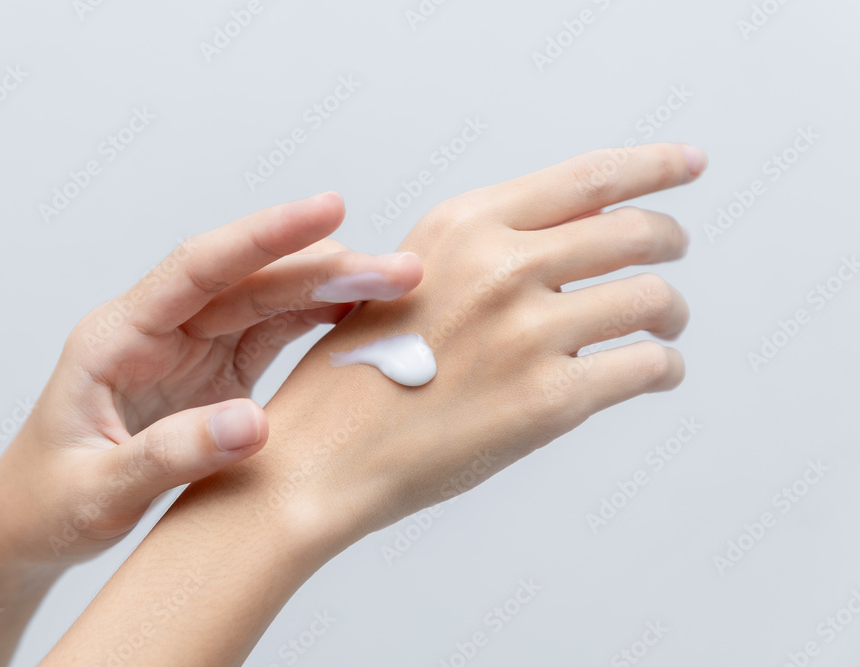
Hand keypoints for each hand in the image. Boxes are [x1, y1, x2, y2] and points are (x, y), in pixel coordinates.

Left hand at [0, 193, 422, 564]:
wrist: (33, 522)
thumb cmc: (50, 503)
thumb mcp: (98, 491)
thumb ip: (170, 455)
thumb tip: (256, 425)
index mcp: (118, 338)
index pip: (198, 268)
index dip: (265, 236)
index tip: (328, 212)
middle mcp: (158, 329)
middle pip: (249, 280)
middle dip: (324, 265)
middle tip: (399, 269)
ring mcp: (189, 348)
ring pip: (269, 300)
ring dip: (331, 288)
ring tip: (397, 284)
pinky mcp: (214, 372)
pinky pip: (273, 333)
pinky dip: (318, 321)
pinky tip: (359, 315)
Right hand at [257, 144, 703, 540]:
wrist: (323, 457)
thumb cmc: (358, 373)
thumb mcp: (404, 274)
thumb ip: (484, 249)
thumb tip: (578, 234)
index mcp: (463, 225)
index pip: (587, 177)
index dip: (652, 166)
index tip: (688, 163)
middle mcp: (500, 266)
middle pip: (634, 234)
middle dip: (668, 241)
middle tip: (671, 255)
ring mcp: (527, 333)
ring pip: (654, 299)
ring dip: (673, 312)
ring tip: (666, 325)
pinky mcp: (548, 401)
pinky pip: (647, 367)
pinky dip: (666, 368)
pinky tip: (657, 371)